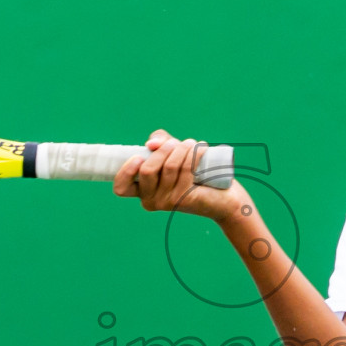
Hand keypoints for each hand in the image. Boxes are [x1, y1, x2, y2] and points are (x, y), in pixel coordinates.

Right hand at [113, 129, 247, 221]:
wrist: (223, 196)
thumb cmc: (194, 173)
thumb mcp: (172, 153)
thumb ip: (159, 143)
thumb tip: (153, 143)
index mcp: (142, 191)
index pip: (121, 188)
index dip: (126, 171)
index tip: (139, 156)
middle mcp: (151, 201)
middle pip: (148, 170)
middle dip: (163, 150)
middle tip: (177, 143)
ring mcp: (167, 202)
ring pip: (169, 167)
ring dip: (181, 149)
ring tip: (192, 143)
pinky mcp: (184, 199)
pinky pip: (186, 170)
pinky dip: (194, 154)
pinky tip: (202, 147)